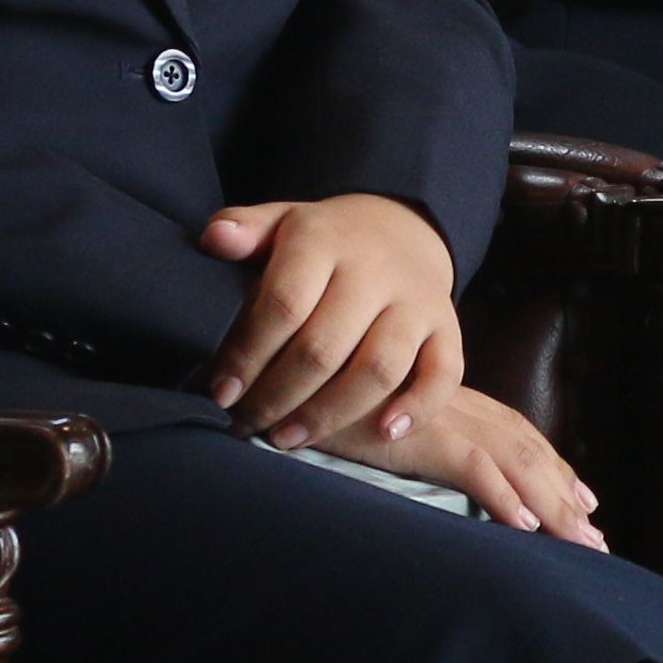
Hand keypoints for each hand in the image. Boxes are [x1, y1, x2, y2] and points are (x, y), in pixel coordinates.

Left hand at [199, 192, 463, 449]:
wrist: (401, 229)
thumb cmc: (322, 242)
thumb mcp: (281, 223)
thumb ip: (245, 229)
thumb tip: (214, 238)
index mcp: (325, 241)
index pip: (284, 304)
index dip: (248, 354)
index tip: (221, 392)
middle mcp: (375, 270)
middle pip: (324, 346)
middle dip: (278, 395)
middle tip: (246, 423)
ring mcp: (417, 301)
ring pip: (378, 368)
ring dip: (330, 414)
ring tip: (288, 438)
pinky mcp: (447, 328)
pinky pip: (444, 373)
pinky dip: (419, 407)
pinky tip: (384, 433)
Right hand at [323, 383, 603, 544]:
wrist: (286, 369)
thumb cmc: (319, 395)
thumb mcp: (373, 417)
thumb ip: (405, 434)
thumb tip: (426, 460)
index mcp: (449, 400)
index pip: (514, 433)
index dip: (551, 466)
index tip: (582, 498)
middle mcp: (455, 404)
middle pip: (525, 449)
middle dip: (563, 492)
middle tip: (593, 535)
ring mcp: (440, 417)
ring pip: (514, 460)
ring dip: (550, 502)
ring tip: (578, 540)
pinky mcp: (418, 436)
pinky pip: (470, 467)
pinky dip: (501, 494)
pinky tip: (524, 525)